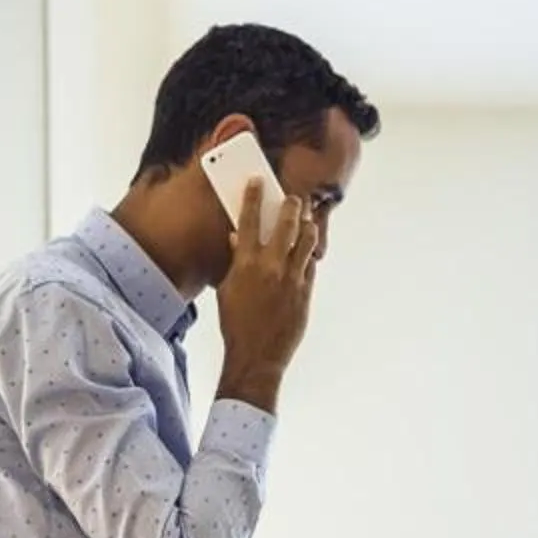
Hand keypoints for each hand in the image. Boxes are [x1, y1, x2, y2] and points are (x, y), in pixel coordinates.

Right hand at [214, 180, 319, 408]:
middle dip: (291, 205)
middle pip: (287, 223)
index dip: (254, 198)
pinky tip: (307, 251)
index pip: (249, 222)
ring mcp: (292, 278)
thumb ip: (234, 262)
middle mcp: (271, 267)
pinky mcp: (306, 290)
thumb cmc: (236, 324)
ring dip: (308, 225)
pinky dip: (308, 255)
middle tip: (294, 198)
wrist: (256, 354)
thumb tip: (237, 241)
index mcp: (246, 265)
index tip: (258, 182)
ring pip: (308, 240)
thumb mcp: (227, 290)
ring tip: (307, 220)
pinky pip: (311, 264)